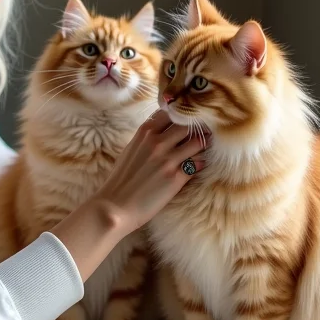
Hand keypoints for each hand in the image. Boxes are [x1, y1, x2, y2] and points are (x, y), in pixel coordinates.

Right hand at [93, 111, 205, 234]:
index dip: (181, 115)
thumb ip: (147, 138)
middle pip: (188, 124)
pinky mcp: (176, 178)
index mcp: (144, 132)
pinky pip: (199, 163)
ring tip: (203, 149)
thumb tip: (162, 131)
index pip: (171, 112)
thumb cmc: (121, 179)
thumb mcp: (131, 149)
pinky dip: (201, 162)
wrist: (115, 207)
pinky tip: (198, 166)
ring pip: (198, 142)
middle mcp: (157, 142)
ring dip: (203, 145)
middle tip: (204, 134)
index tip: (186, 121)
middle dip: (198, 128)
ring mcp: (168, 159)